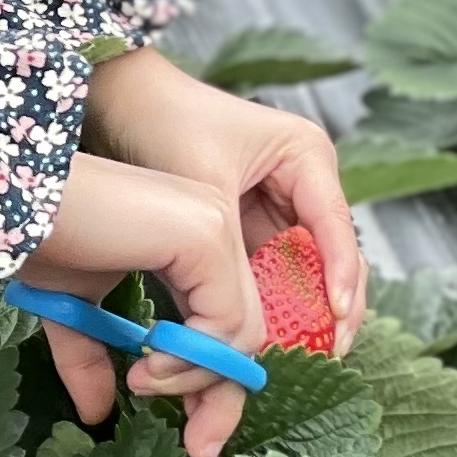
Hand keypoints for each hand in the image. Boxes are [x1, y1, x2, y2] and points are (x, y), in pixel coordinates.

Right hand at [16, 148, 266, 456]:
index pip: (226, 323)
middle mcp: (214, 227)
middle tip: (198, 447)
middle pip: (244, 333)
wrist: (14, 201)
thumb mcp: (73, 308)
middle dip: (222, 398)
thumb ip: (93, 356)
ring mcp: (215, 227)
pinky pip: (225, 322)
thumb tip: (95, 414)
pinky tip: (149, 366)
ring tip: (142, 384)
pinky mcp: (206, 237)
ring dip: (196, 377)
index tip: (195, 437)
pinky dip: (194, 358)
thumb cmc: (41, 235)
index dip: (214, 384)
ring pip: (241, 334)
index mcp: (192, 240)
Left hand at [85, 44, 365, 337]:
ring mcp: (278, 208)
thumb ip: (230, 243)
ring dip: (296, 314)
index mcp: (306, 157)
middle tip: (323, 355)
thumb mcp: (203, 183)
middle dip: (328, 308)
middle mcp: (303, 183)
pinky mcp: (250, 229)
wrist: (116, 101)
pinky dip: (264, 306)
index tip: (335, 320)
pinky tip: (257, 340)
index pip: (336, 229)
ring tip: (290, 355)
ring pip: (301, 273)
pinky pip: (268, 276)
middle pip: (331, 258)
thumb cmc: (161, 120)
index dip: (340, 278)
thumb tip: (245, 312)